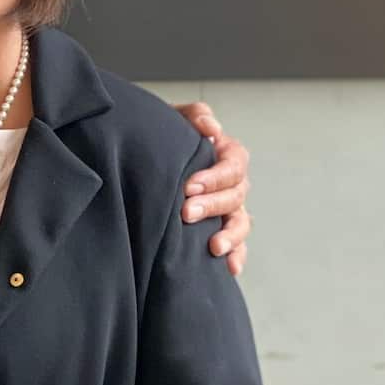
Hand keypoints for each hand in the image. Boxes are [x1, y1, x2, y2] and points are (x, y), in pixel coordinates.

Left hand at [174, 102, 251, 276]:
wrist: (144, 158)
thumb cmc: (161, 137)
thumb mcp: (173, 119)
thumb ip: (193, 116)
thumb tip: (212, 128)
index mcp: (225, 153)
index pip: (233, 165)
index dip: (216, 177)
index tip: (189, 186)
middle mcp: (231, 182)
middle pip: (236, 196)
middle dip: (213, 206)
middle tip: (186, 213)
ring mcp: (228, 207)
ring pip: (240, 222)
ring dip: (230, 235)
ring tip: (214, 247)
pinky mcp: (219, 228)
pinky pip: (236, 244)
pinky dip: (236, 256)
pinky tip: (230, 268)